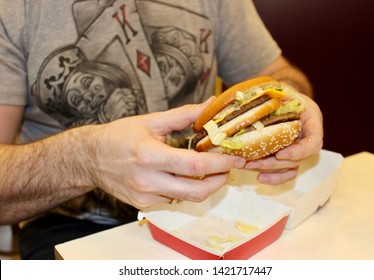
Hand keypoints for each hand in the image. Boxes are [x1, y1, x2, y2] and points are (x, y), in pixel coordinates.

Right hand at [88, 99, 245, 208]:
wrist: (90, 158)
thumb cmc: (119, 136)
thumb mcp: (151, 120)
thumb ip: (184, 115)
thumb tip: (211, 104)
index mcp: (149, 155)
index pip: (195, 164)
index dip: (220, 163)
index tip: (236, 159)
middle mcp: (148, 180)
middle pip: (197, 190)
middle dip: (220, 181)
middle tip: (229, 169)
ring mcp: (145, 196)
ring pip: (187, 197)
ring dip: (204, 185)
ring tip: (210, 169)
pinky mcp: (143, 204)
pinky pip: (173, 199)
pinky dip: (185, 188)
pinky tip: (183, 175)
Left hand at [243, 94, 322, 184]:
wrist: (279, 96)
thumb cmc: (279, 90)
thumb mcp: (277, 87)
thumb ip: (268, 93)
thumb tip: (243, 100)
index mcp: (311, 118)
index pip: (314, 141)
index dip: (299, 151)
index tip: (280, 154)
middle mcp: (308, 135)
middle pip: (298, 158)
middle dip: (274, 163)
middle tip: (252, 162)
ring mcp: (299, 147)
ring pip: (290, 167)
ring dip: (270, 170)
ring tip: (248, 167)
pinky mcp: (289, 156)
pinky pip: (286, 172)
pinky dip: (274, 177)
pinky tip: (259, 178)